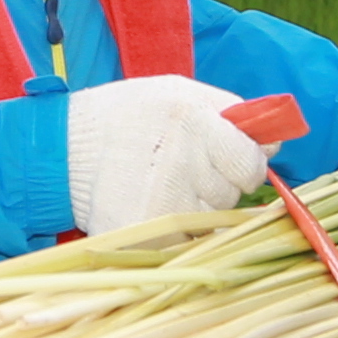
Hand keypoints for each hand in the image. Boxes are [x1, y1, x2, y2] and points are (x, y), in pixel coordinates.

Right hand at [64, 74, 277, 235]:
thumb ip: (232, 111)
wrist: (60, 151)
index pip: (250, 162)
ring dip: (195, 209)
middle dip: (216, 185)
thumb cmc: (127, 116)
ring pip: (212, 221)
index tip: (221, 157)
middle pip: (232, 195)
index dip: (240, 161)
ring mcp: (162, 205)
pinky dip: (177, 235)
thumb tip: (277, 141)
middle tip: (178, 168)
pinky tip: (152, 210)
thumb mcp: (178, 92)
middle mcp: (181, 163)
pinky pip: (187, 244)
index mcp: (192, 122)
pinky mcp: (145, 237)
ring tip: (159, 186)